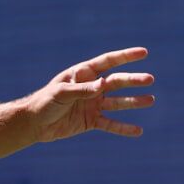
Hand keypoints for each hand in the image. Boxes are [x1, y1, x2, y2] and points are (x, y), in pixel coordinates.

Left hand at [26, 47, 154, 142]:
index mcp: (82, 75)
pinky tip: (138, 131)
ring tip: (150, 100)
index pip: (107, 62)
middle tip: (150, 79)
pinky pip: (110, 124)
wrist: (34, 123)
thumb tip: (103, 84)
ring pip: (117, 102)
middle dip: (133, 80)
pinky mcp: (90, 121)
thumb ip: (82, 90)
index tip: (144, 52)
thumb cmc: (44, 102)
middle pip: (116, 82)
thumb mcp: (62, 93)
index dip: (125, 57)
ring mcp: (92, 104)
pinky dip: (123, 128)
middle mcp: (91, 88)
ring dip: (133, 101)